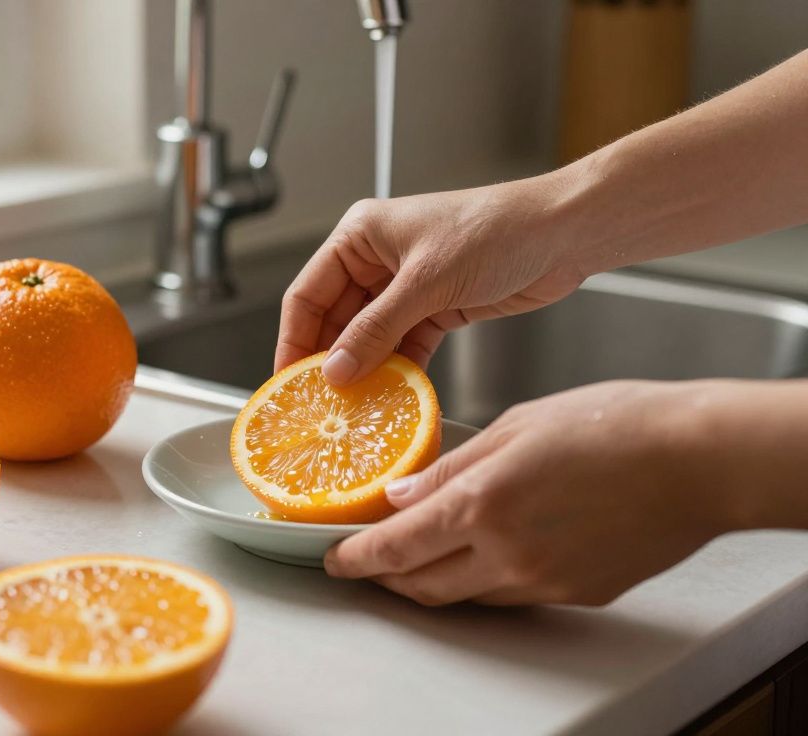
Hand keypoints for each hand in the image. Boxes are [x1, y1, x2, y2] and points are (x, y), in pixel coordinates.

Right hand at [276, 176, 586, 382]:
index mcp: (361, 235)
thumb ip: (376, 328)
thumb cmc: (498, 231)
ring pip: (368, 337)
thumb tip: (335, 370)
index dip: (294, 338)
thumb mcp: (426, 282)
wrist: (564, 234)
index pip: (308, 292)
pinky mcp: (435, 308)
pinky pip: (402, 346)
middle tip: (317, 404)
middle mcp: (377, 259)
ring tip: (350, 407)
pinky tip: (390, 396)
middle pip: (335, 319)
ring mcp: (406, 286)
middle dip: (328, 360)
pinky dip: (397, 370)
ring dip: (363, 370)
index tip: (287, 381)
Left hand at [323, 381, 741, 606]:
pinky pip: (513, 594)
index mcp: (482, 505)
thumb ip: (450, 467)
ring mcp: (544, 581)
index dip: (356, 559)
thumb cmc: (615, 425)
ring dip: (434, 580)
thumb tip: (400, 494)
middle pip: (422, 586)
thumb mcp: (516, 426)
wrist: (699, 458)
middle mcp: (508, 554)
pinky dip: (485, 578)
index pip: (395, 549)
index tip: (336, 558)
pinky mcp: (577, 593)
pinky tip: (487, 550)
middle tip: (368, 561)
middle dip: (387, 578)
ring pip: (467, 595)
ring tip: (422, 552)